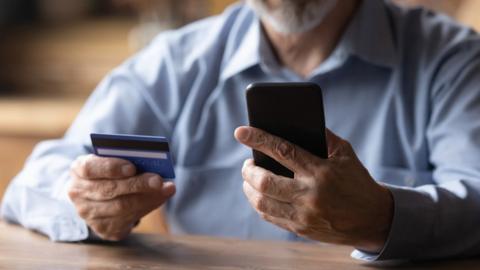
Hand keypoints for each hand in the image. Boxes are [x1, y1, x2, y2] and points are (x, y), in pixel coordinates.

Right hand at [68, 154, 175, 240]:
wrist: (98, 196)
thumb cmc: (109, 172)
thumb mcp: (111, 161)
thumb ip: (125, 161)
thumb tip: (151, 164)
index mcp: (78, 170)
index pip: (90, 168)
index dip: (112, 168)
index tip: (132, 167)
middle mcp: (79, 193)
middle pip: (110, 190)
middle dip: (138, 184)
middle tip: (158, 180)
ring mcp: (89, 214)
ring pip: (121, 207)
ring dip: (148, 198)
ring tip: (166, 189)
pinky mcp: (103, 228)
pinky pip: (128, 220)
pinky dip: (147, 207)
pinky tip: (160, 198)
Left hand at [234, 126, 392, 252]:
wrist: (373, 219)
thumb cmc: (356, 180)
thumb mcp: (345, 153)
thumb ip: (322, 136)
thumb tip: (293, 122)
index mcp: (321, 172)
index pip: (283, 151)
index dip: (258, 139)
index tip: (240, 132)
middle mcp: (310, 195)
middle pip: (264, 181)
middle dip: (248, 170)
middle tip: (247, 164)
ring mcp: (304, 216)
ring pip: (261, 203)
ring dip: (248, 188)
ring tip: (249, 179)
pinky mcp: (300, 229)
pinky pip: (269, 217)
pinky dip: (259, 203)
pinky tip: (259, 195)